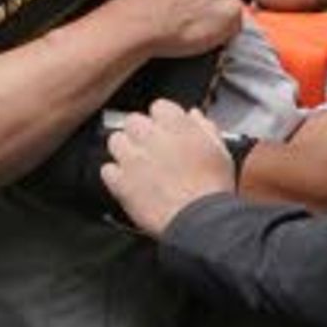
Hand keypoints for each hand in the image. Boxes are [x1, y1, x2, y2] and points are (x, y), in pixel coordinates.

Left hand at [100, 101, 240, 238]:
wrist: (200, 220)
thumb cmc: (213, 188)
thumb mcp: (220, 151)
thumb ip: (205, 128)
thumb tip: (195, 116)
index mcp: (176, 124)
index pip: (159, 107)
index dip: (162, 120)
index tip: (166, 130)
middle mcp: (150, 136)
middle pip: (133, 121)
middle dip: (140, 132)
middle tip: (150, 148)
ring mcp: (132, 159)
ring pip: (115, 141)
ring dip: (123, 150)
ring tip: (136, 164)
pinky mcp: (120, 182)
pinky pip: (106, 170)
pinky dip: (114, 175)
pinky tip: (127, 182)